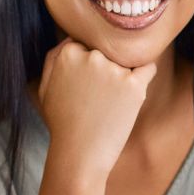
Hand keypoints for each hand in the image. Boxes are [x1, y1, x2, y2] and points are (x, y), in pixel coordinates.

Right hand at [37, 40, 156, 180]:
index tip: (84, 84)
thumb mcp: (45, 87)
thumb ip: (54, 57)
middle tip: (97, 97)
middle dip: (105, 68)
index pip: (86, 44)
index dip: (87, 64)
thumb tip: (71, 39)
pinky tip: (134, 90)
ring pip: (125, 61)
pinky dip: (144, 75)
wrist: (80, 155)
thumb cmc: (62, 123)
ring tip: (109, 104)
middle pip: (106, 51)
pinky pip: (148, 68)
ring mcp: (114, 70)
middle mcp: (91, 57)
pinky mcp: (134, 85)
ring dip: (122, 75)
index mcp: (68, 53)